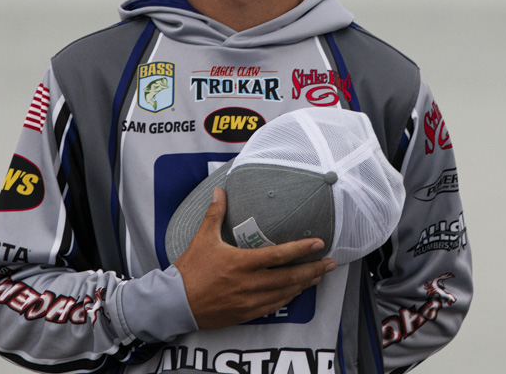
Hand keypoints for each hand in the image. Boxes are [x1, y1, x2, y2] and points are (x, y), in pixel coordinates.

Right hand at [173, 187, 336, 328]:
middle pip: (290, 277)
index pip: (279, 256)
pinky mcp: (246, 313)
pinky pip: (274, 306)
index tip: (319, 244)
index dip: (301, 249)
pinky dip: (288, 298)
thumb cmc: (190, 270)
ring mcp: (250, 301)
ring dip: (305, 284)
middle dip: (314, 270)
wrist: (175, 303)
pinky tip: (296, 291)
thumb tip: (220, 191)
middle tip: (331, 263)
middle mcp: (250, 284)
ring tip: (318, 276)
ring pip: (286, 293)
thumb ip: (215, 214)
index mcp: (242, 263)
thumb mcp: (202, 239)